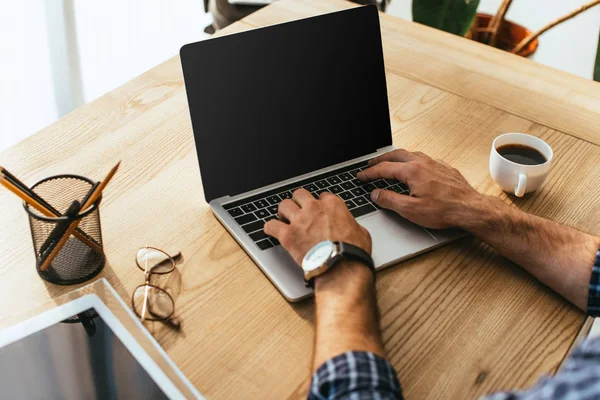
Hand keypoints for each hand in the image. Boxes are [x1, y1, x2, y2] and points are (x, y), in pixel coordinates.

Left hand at [264, 189, 371, 264]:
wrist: (341, 268)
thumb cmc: (353, 252)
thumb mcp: (361, 232)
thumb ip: (351, 224)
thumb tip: (350, 227)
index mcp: (332, 205)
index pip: (322, 196)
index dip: (320, 204)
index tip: (318, 211)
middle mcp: (314, 208)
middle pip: (300, 194)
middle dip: (299, 202)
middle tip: (299, 211)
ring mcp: (299, 221)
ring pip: (283, 205)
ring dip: (284, 212)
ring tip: (285, 219)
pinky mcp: (287, 236)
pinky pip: (271, 226)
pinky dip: (270, 228)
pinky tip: (272, 231)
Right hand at [357, 149, 481, 228]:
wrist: (469, 208)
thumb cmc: (443, 210)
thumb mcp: (410, 210)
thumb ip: (389, 200)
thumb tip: (376, 194)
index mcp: (412, 171)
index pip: (384, 169)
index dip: (369, 173)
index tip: (361, 176)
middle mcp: (423, 163)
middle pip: (396, 155)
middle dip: (380, 159)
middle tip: (371, 164)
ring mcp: (435, 163)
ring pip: (411, 154)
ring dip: (396, 157)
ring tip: (389, 162)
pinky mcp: (444, 168)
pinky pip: (424, 158)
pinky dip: (413, 159)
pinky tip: (414, 166)